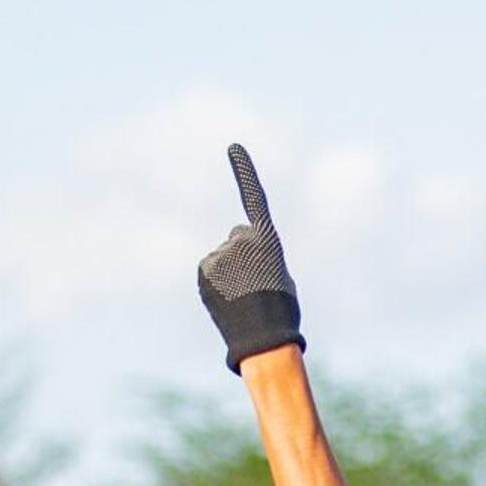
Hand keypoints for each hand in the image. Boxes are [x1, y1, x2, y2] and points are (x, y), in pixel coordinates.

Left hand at [197, 144, 303, 372]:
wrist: (263, 339)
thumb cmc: (281, 313)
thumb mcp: (280, 277)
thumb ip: (262, 258)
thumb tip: (244, 261)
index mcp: (267, 239)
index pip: (255, 198)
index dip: (245, 172)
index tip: (233, 147)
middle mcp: (241, 239)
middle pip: (237, 237)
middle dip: (242, 254)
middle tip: (254, 283)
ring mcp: (220, 253)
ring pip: (222, 258)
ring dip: (229, 273)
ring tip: (241, 297)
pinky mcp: (204, 269)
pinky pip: (209, 271)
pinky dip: (216, 284)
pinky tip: (227, 301)